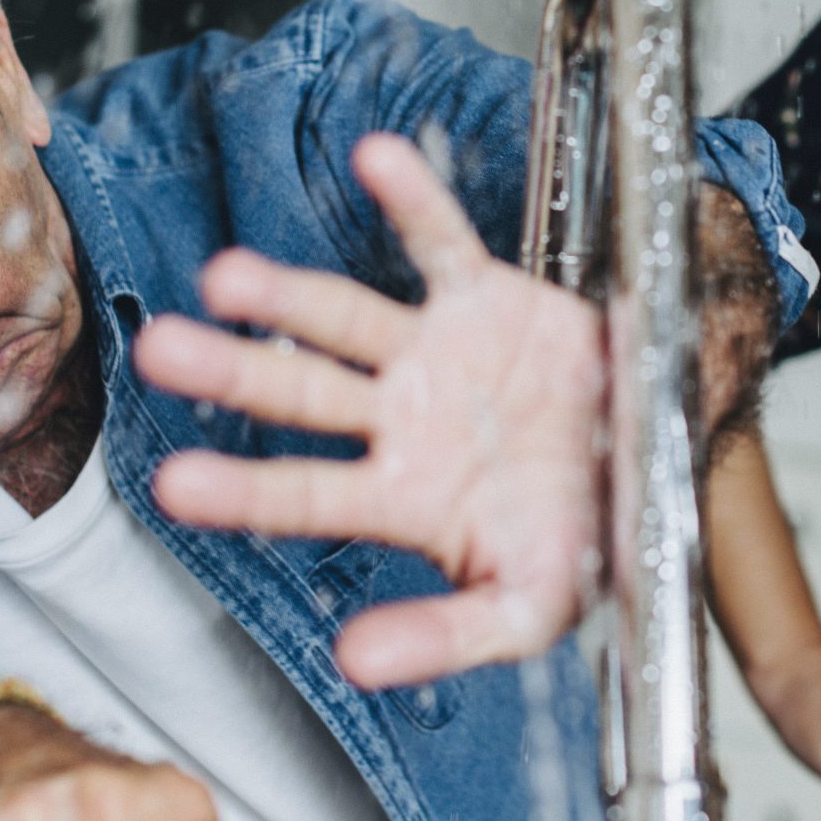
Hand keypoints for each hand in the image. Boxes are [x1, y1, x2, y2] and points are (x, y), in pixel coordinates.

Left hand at [136, 131, 604, 689]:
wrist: (659, 468)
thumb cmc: (585, 545)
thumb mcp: (526, 610)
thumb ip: (444, 637)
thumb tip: (352, 664)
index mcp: (402, 497)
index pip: (305, 494)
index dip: (243, 491)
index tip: (171, 486)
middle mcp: (399, 418)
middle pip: (300, 393)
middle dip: (233, 372)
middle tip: (161, 352)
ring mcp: (435, 354)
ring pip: (346, 317)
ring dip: (289, 295)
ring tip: (227, 276)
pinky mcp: (484, 298)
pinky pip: (442, 243)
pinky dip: (412, 200)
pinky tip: (375, 156)